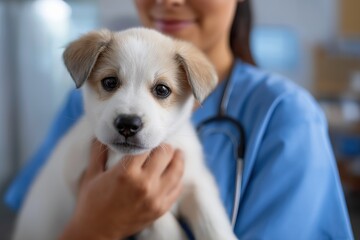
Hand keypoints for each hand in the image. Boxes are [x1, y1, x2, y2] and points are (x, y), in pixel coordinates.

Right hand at [60, 140, 183, 239]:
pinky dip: (178, 178)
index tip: (149, 137)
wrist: (95, 231)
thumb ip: (98, 151)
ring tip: (177, 154)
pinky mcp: (160, 209)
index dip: (149, 139)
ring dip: (178, 159)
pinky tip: (176, 173)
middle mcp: (144, 184)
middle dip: (165, 147)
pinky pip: (177, 189)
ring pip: (177, 170)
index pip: (148, 146)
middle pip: (166, 154)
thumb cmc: (91, 202)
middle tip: (163, 145)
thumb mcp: (92, 174)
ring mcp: (155, 198)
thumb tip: (101, 134)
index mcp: (126, 172)